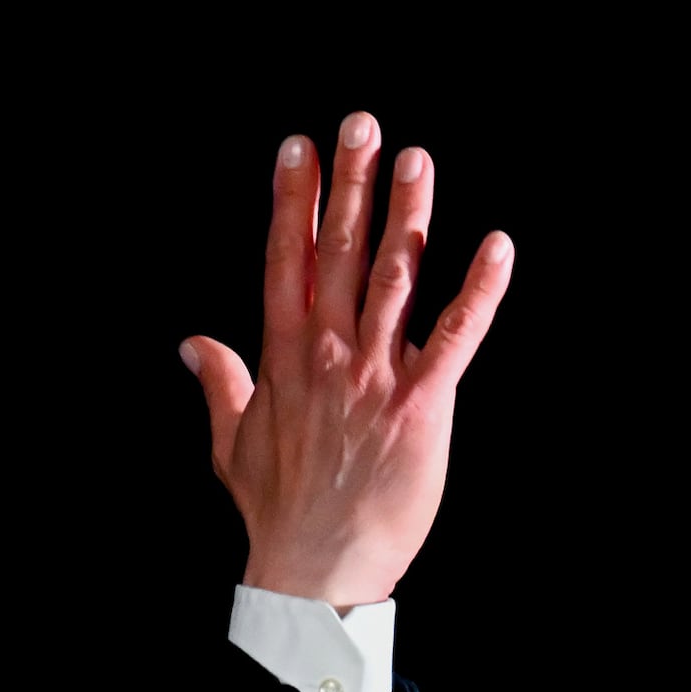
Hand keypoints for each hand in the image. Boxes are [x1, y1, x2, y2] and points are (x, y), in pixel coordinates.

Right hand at [182, 111, 514, 609]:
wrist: (316, 568)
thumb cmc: (278, 511)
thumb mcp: (232, 441)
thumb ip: (221, 383)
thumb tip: (192, 343)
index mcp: (284, 355)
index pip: (287, 259)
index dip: (295, 199)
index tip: (300, 149)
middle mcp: (328, 353)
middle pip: (338, 250)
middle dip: (351, 182)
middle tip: (360, 123)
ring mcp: (376, 375)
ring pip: (394, 277)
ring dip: (409, 214)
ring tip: (417, 159)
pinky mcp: (422, 404)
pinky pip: (456, 334)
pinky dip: (480, 290)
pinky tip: (497, 246)